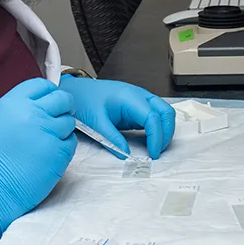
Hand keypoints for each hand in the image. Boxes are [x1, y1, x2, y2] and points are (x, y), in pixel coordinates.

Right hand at [0, 78, 76, 243]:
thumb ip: (16, 109)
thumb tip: (35, 105)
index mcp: (14, 103)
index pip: (42, 85)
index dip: (48, 92)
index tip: (49, 100)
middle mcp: (33, 113)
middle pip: (62, 99)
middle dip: (63, 106)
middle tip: (60, 115)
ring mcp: (49, 132)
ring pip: (69, 121)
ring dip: (62, 128)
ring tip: (48, 141)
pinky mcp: (60, 152)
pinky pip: (71, 141)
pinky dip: (65, 145)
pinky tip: (50, 154)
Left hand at [59, 76, 174, 159]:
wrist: (77, 91)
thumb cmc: (84, 100)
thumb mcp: (95, 122)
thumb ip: (111, 139)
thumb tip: (125, 154)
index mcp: (129, 97)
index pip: (152, 117)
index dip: (156, 137)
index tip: (153, 153)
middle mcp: (138, 96)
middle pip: (165, 112)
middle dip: (166, 133)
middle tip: (158, 151)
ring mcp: (140, 100)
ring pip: (164, 113)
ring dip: (165, 130)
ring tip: (155, 148)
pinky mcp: (137, 106)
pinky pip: (155, 116)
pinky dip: (158, 128)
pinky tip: (150, 141)